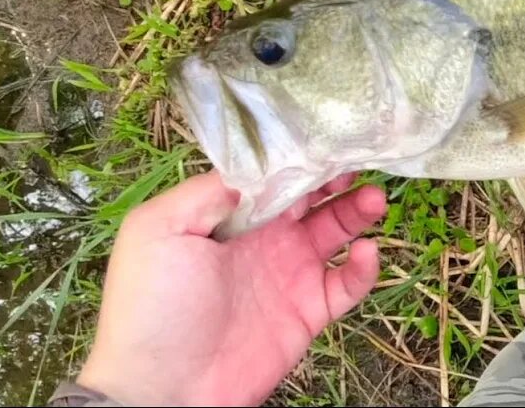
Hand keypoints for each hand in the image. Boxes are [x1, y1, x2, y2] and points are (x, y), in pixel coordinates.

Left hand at [78, 172, 386, 405]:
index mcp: (227, 214)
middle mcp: (262, 237)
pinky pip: (348, 283)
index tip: (326, 142)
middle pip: (311, 196)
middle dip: (337, 176)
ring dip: (358, 210)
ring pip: (336, 230)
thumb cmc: (150, 309)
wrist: (165, 389)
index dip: (300, 157)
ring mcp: (288, 273)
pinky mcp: (308, 311)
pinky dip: (365, 267)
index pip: (274, 174)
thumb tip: (257, 171)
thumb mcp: (158, 231)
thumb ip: (206, 192)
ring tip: (375, 200)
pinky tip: (366, 252)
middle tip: (358, 164)